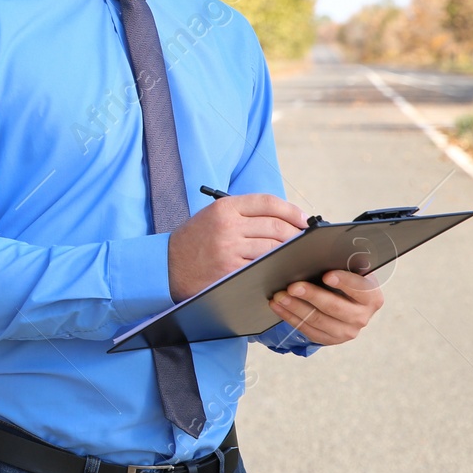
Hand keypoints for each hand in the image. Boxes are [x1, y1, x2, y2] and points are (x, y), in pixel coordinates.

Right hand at [167, 194, 307, 301]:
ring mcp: (229, 249)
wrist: (168, 265)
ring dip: (289, 251)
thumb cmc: (195, 240)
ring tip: (295, 253)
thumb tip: (284, 217)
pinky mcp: (231, 269)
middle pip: (276, 226)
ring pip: (273, 247)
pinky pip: (263, 265)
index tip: (304, 219)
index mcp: (224, 207)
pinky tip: (280, 266)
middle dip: (296, 233)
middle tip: (304, 239)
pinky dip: (275, 265)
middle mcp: (227, 226)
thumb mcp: (213, 215)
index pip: (268, 202)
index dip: (291, 210)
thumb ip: (244, 213)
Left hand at [270, 269, 383, 344]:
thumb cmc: (342, 279)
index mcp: (371, 297)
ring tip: (279, 296)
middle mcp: (362, 317)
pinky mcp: (329, 339)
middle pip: (335, 307)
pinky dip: (289, 317)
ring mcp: (346, 331)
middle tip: (293, 286)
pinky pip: (307, 330)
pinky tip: (277, 306)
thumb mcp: (347, 270)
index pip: (360, 289)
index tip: (327, 275)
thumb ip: (339, 263)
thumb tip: (317, 252)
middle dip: (312, 295)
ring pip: (318, 320)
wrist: (343, 300)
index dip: (344, 281)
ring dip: (295, 307)